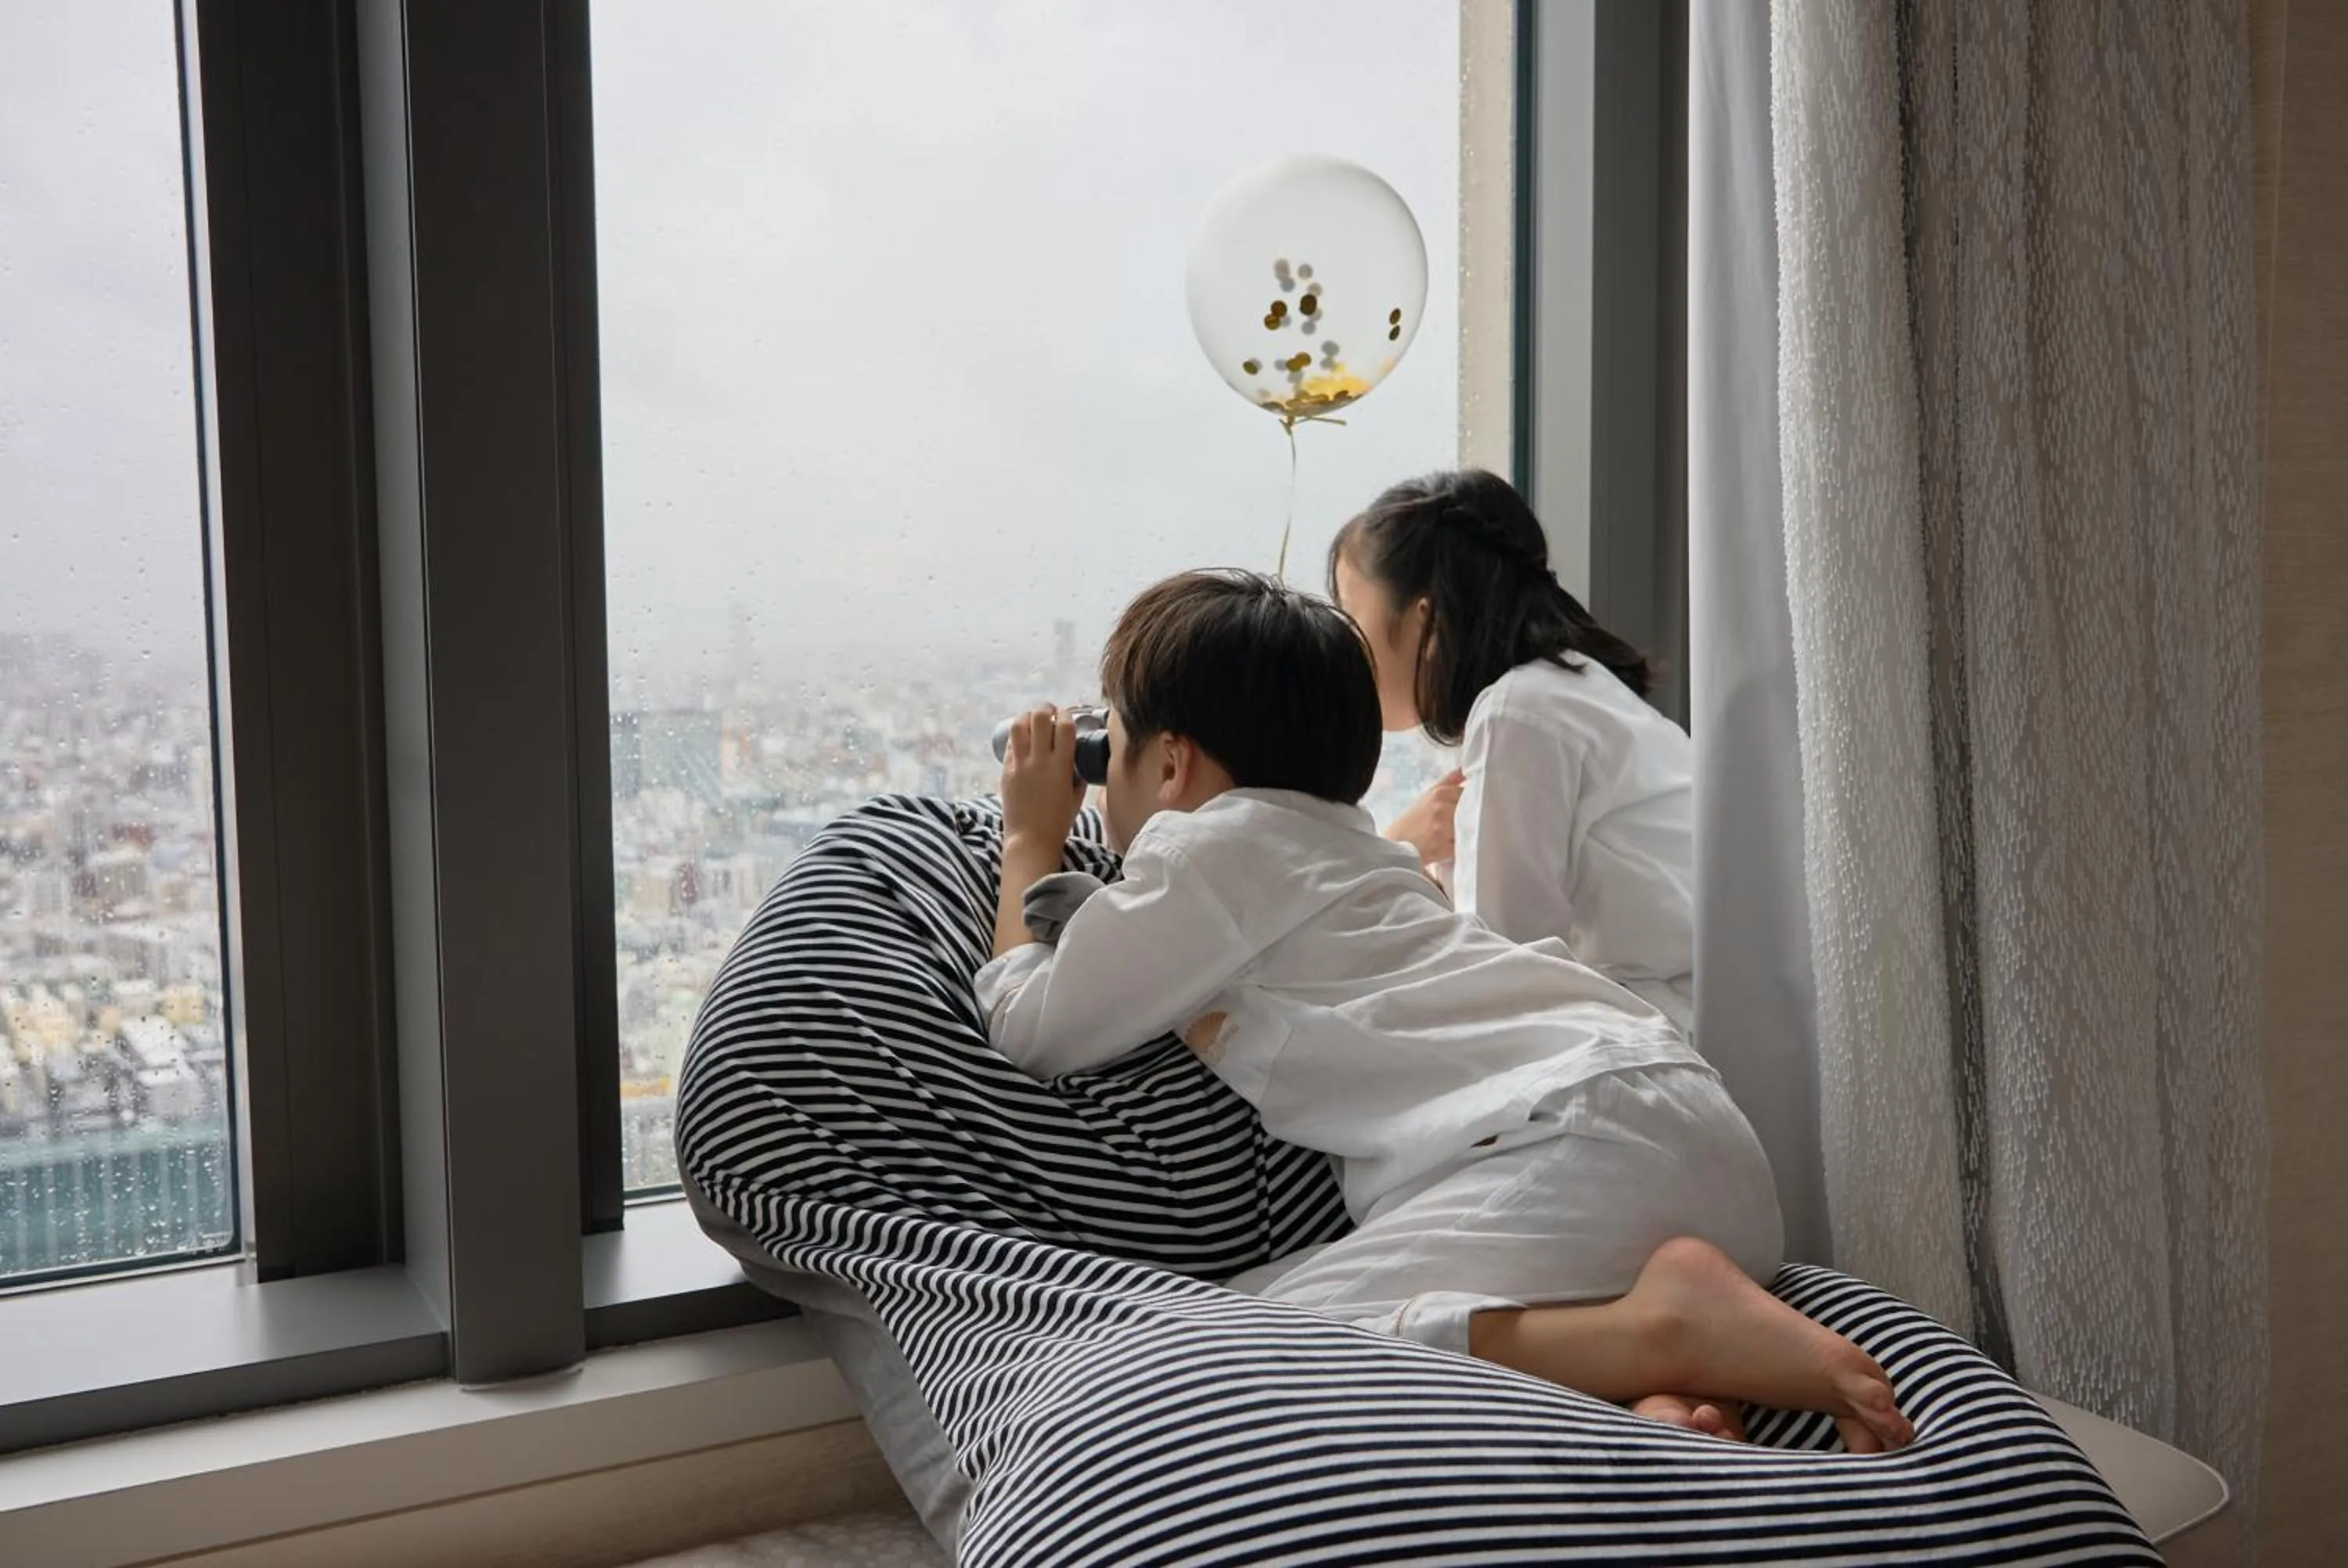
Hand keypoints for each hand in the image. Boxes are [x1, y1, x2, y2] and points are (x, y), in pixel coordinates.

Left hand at [999, 705, 1087, 852]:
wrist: (1030, 840)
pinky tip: (1022, 742)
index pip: (1065, 726)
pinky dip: (1017, 738)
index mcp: (1062, 766)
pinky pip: (1010, 745)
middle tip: (1049, 712)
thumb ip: (1078, 776)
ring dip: (1027, 718)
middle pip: (1040, 718)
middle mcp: (1039, 761)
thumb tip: (1079, 761)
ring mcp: (1020, 765)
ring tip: (1033, 721)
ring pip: (1018, 725)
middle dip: (1045, 708)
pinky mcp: (1006, 772)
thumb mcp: (1076, 797)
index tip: (1067, 716)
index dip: (1067, 715)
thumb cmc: (1058, 822)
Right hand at [1384, 768, 1464, 866]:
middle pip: (1471, 809)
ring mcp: (1443, 829)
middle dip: (1471, 814)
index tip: (1466, 805)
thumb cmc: (1414, 819)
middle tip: (1465, 820)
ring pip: (1469, 827)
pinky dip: (1462, 845)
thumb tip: (1465, 767)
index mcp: (1439, 794)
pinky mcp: (1444, 848)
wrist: (1398, 845)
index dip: (1470, 800)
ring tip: (1458, 833)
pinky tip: (1453, 845)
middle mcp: (1442, 809)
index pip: (1467, 793)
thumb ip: (1449, 780)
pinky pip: (1463, 844)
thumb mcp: (1428, 795)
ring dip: (1468, 830)